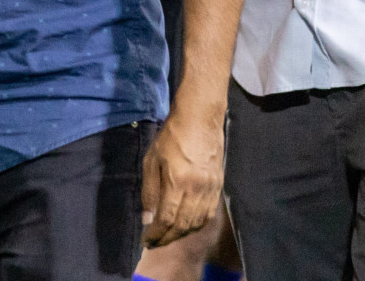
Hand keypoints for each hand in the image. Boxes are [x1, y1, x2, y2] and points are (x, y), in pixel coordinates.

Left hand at [141, 113, 224, 247]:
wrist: (199, 121)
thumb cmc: (170, 138)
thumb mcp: (151, 161)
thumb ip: (149, 192)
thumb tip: (148, 219)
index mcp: (178, 182)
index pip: (167, 219)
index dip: (156, 234)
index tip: (146, 241)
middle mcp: (197, 190)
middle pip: (183, 226)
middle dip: (167, 238)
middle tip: (155, 243)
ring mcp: (210, 190)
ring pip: (197, 223)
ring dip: (181, 234)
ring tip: (168, 236)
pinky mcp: (218, 187)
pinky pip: (208, 214)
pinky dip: (196, 225)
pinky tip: (186, 225)